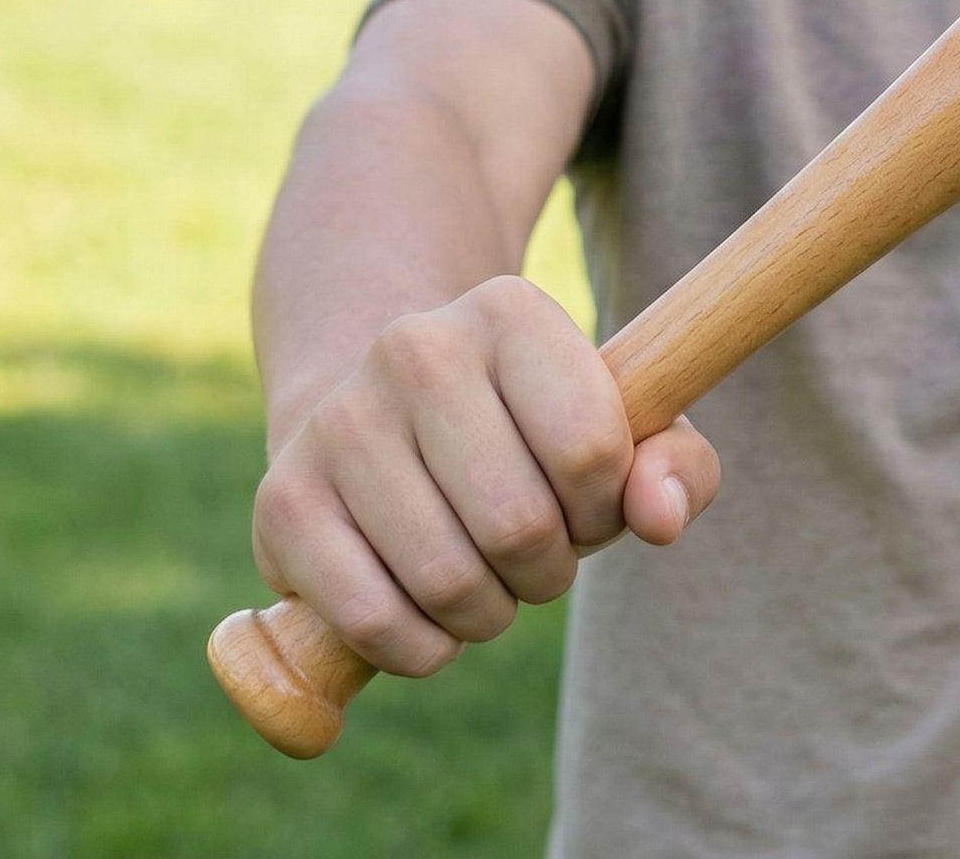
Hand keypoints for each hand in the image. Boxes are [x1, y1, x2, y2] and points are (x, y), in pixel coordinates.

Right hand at [251, 276, 720, 675]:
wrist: (385, 407)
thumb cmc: (531, 431)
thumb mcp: (623, 428)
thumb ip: (677, 468)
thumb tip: (658, 519)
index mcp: (510, 310)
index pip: (591, 448)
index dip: (605, 508)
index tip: (588, 502)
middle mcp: (417, 346)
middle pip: (520, 523)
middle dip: (549, 570)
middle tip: (538, 555)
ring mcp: (340, 417)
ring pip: (447, 579)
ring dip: (488, 614)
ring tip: (487, 578)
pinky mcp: (282, 497)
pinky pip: (371, 619)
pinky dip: (422, 648)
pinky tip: (431, 617)